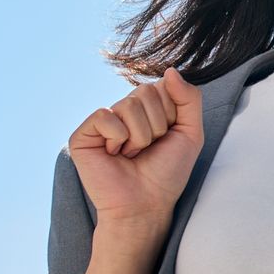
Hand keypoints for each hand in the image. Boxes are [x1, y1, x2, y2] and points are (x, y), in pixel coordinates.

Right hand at [67, 67, 205, 238]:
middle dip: (156, 125)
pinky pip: (105, 116)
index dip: (172, 114)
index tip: (167, 137)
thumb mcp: (191, 132)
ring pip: (128, 105)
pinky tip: (114, 154)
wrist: (147, 203)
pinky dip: (118, 138)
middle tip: (148, 149)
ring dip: (140, 136)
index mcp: (148, 108)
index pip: (163, 86)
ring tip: (132, 154)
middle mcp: (123, 111)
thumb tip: (170, 70)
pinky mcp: (83, 134)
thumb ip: (188, 98)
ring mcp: (102, 121)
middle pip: (145, 92)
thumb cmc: (167, 171)